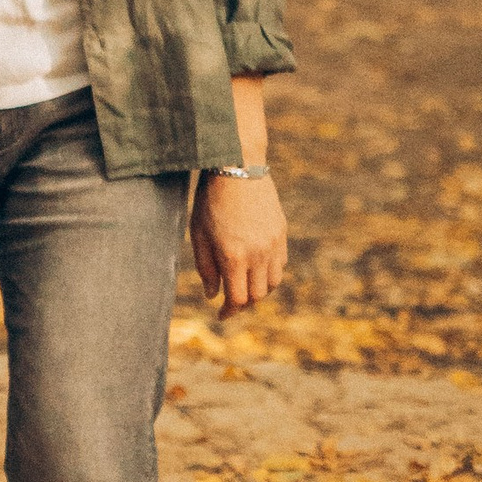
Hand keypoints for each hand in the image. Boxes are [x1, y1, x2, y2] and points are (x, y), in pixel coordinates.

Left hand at [191, 171, 286, 313]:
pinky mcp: (282, 233)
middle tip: (231, 301)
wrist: (236, 166)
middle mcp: (258, 254)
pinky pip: (281, 264)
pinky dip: (269, 272)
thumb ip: (206, 268)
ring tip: (244, 285)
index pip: (237, 299)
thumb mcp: (199, 234)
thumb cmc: (210, 200)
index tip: (221, 316)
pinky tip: (256, 267)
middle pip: (257, 295)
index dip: (229, 312)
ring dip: (258, 290)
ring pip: (272, 282)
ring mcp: (273, 244)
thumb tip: (213, 295)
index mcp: (234, 257)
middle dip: (242, 303)